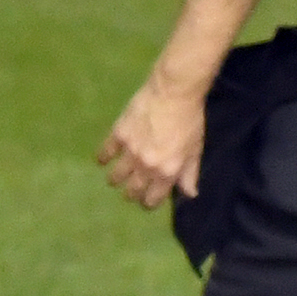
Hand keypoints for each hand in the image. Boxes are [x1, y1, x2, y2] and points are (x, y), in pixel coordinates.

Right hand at [96, 80, 206, 208]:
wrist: (174, 93)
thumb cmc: (189, 121)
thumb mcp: (195, 151)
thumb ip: (189, 174)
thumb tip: (190, 194)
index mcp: (166, 173)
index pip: (152, 199)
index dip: (148, 203)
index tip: (146, 201)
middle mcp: (146, 166)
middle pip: (132, 190)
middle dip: (131, 194)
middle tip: (130, 191)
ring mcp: (130, 151)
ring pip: (116, 175)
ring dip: (115, 180)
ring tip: (114, 179)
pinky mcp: (119, 134)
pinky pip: (105, 152)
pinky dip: (102, 158)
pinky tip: (101, 160)